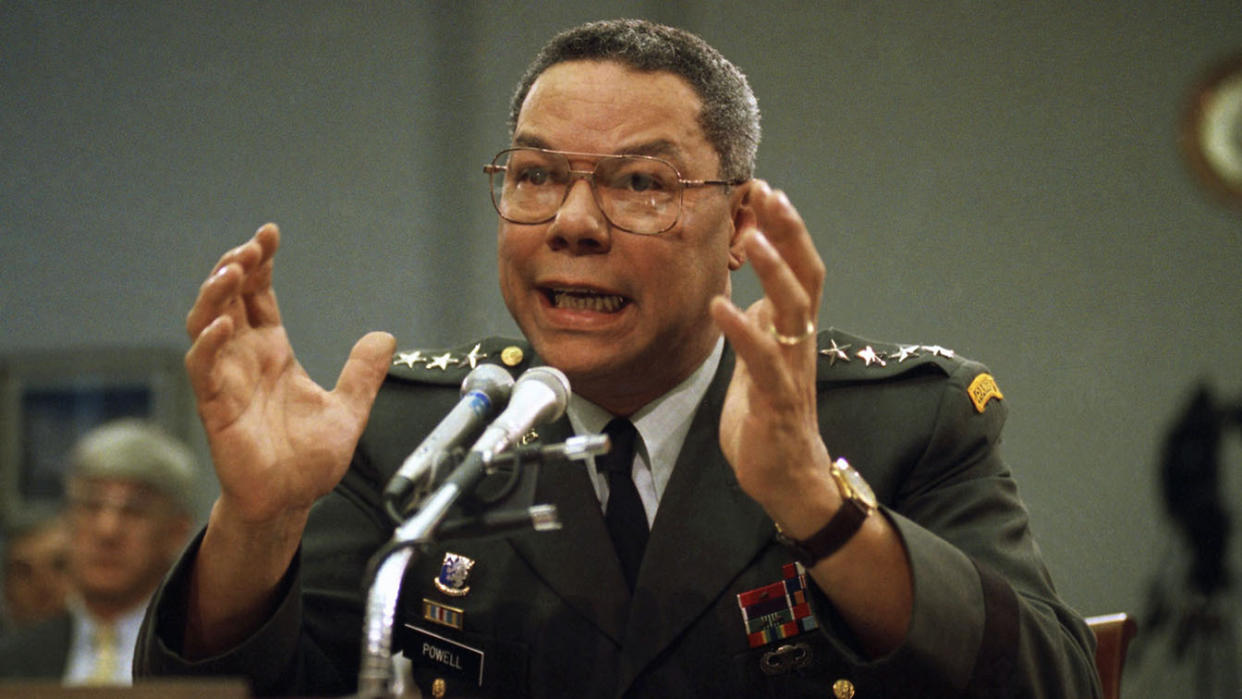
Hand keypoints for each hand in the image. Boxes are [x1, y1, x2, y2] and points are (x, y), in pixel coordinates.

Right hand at [185, 224, 395, 525]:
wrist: (291, 502)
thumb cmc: (310, 460)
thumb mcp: (349, 409)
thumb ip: (363, 373)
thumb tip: (385, 336)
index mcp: (273, 353)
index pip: (259, 297)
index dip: (260, 265)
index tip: (270, 234)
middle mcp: (246, 360)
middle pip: (229, 300)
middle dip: (236, 267)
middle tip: (251, 245)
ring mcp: (227, 381)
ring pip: (206, 324)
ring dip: (215, 295)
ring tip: (233, 269)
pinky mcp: (216, 408)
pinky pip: (204, 368)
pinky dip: (209, 343)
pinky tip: (223, 323)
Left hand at [709, 182, 835, 525]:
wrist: (786, 478)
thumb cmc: (770, 419)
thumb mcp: (761, 362)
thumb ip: (761, 327)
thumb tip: (749, 297)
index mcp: (794, 331)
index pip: (799, 269)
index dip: (786, 230)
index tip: (766, 191)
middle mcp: (799, 343)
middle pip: (806, 276)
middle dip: (790, 233)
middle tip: (771, 194)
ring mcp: (792, 370)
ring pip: (794, 310)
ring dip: (775, 272)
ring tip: (753, 239)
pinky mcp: (776, 400)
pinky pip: (763, 360)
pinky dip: (742, 331)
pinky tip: (720, 307)